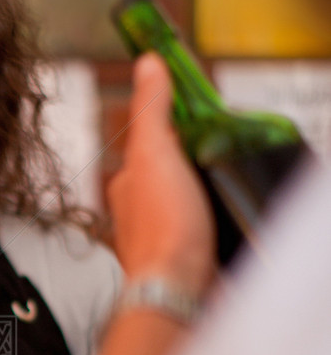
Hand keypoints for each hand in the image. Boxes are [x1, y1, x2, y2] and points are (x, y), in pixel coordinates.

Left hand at [107, 53, 216, 296]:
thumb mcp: (155, 153)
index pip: (151, 143)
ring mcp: (161, 237)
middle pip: (171, 173)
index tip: (204, 115)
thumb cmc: (163, 228)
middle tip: (224, 151)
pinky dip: (213, 220)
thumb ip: (151, 110)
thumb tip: (147, 63)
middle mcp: (138, 211)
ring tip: (227, 184)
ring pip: (186, 203)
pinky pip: (200, 230)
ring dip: (205, 193)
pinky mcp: (184, 259)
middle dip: (196, 163)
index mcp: (126, 183)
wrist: (177, 291)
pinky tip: (226, 217)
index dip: (178, 127)